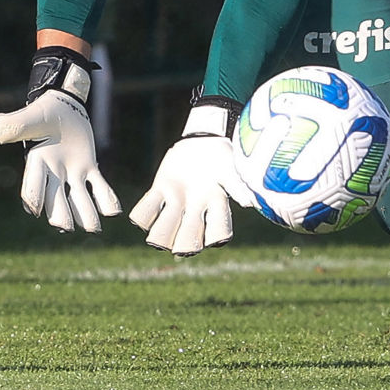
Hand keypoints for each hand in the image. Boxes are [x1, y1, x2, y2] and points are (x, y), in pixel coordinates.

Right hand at [0, 47, 120, 232]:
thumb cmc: (44, 111)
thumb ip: (14, 125)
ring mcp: (72, 173)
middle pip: (55, 199)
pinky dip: (106, 198)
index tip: (34, 210)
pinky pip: (98, 186)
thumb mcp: (30, 117)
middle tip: (65, 227)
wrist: (63, 104)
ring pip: (78, 198)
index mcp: (37, 161)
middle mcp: (54, 173)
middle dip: (60, 213)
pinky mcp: (88, 168)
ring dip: (85, 213)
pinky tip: (114, 211)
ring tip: (94, 228)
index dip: (33, 196)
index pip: (33, 184)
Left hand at [129, 100, 254, 255]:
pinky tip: (142, 216)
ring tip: (156, 241)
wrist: (203, 140)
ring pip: (166, 229)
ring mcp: (176, 203)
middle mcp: (196, 211)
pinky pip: (147, 209)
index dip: (215, 238)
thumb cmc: (222, 154)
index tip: (213, 239)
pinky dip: (143, 215)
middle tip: (180, 249)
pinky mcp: (160, 190)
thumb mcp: (231, 166)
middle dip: (185, 244)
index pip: (219, 231)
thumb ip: (237, 185)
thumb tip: (248, 204)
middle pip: (190, 238)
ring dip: (161, 235)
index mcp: (217, 205)